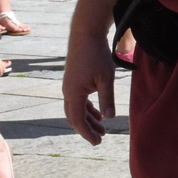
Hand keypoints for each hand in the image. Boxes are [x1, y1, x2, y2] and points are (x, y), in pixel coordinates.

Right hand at [63, 26, 115, 144]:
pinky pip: (78, 100)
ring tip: (102, 129)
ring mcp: (70, 86)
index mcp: (73, 93)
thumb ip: (107, 98)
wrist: (85, 35)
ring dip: (88, 119)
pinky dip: (87, 109)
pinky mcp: (74, 81)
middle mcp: (68, 92)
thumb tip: (109, 118)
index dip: (87, 133)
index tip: (97, 142)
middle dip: (87, 129)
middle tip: (100, 139)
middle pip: (75, 117)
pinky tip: (99, 114)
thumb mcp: (106, 78)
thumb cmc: (97, 55)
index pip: (77, 120)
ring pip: (77, 109)